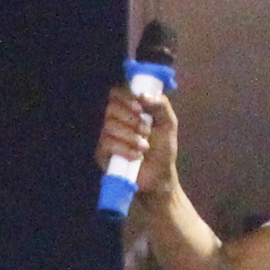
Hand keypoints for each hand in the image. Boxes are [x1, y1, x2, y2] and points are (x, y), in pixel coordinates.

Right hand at [97, 82, 179, 199]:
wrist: (159, 177)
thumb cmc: (162, 149)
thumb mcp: (168, 123)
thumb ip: (160, 104)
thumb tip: (142, 95)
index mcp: (128, 109)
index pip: (116, 93)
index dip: (125, 97)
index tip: (140, 107)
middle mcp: (114, 120)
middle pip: (110, 108)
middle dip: (131, 119)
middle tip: (146, 130)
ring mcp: (106, 137)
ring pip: (108, 127)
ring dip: (130, 136)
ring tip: (145, 146)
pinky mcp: (102, 154)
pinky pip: (106, 144)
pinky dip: (124, 149)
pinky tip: (136, 156)